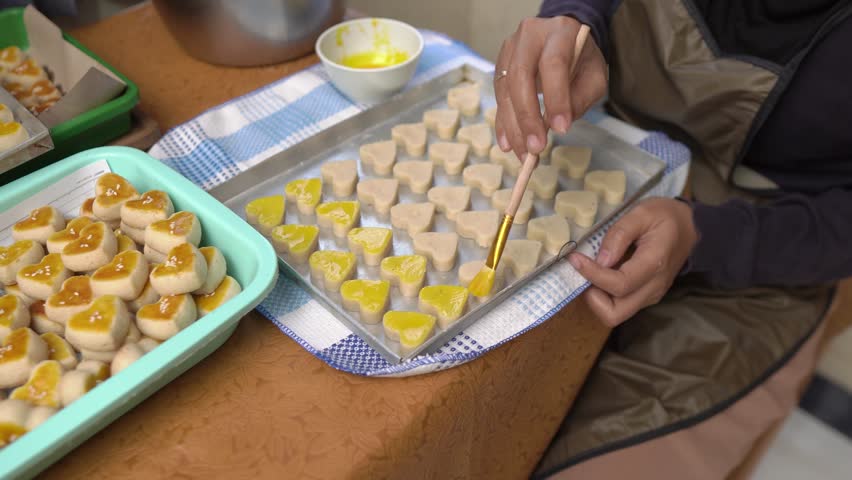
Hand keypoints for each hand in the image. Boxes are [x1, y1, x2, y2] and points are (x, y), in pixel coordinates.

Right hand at [494, 16, 606, 158]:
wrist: (562, 40)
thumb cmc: (581, 60)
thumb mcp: (595, 76)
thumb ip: (581, 97)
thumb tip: (558, 125)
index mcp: (560, 32)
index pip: (553, 64)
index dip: (556, 98)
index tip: (561, 129)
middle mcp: (529, 36)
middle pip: (520, 77)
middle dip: (527, 117)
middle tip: (536, 147)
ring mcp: (510, 49)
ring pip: (505, 90)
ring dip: (513, 126)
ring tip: (523, 153)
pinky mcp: (499, 65)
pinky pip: (498, 97)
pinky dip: (503, 124)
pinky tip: (509, 144)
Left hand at [567, 198, 698, 326]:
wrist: (691, 228)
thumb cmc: (665, 217)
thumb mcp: (642, 212)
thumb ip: (619, 234)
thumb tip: (601, 259)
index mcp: (654, 264)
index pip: (619, 284)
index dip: (592, 275)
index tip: (575, 259)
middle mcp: (653, 287)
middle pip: (615, 314)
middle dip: (592, 298)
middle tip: (583, 273)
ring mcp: (650, 295)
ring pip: (615, 314)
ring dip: (597, 298)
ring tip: (591, 272)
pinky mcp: (645, 296)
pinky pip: (620, 305)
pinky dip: (604, 295)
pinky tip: (601, 273)